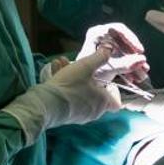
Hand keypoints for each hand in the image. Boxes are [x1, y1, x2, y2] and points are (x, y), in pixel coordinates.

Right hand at [2, 49, 122, 143]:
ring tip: (61, 62)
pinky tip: (55, 70)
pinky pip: (70, 98)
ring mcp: (80, 115)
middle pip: (95, 93)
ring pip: (80, 93)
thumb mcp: (86, 66)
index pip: (116, 102)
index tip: (106, 81)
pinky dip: (65, 85)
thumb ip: (99, 57)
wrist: (47, 104)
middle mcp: (94, 111)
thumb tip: (110, 48)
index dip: (113, 91)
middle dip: (86, 76)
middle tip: (78, 65)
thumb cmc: (70, 85)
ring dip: (72, 77)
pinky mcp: (67, 115)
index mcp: (102, 102)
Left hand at [78, 23, 149, 84]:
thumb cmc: (86, 73)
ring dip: (134, 64)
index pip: (118, 30)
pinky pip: (122, 59)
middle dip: (135, 56)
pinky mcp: (109, 56)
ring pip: (125, 52)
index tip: (139, 51)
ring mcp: (106, 46)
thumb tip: (142, 60)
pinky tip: (134, 78)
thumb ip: (124, 64)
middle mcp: (102, 37)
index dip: (131, 39)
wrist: (76, 85)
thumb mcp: (106, 68)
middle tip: (144, 67)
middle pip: (124, 41)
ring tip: (141, 76)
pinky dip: (129, 68)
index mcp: (97, 33)